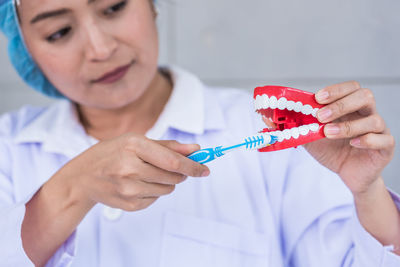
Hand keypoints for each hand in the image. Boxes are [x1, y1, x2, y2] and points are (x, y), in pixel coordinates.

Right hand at [64, 133, 208, 210]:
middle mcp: (130, 168)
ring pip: (167, 189)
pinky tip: (137, 183)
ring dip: (167, 182)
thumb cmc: (111, 153)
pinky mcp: (128, 204)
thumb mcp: (136, 141)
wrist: (82, 177)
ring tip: (148, 173)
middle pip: (174, 177)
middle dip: (181, 173)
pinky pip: (155, 199)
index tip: (206, 169)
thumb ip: (168, 146)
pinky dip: (154, 191)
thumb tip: (195, 149)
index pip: (173, 162)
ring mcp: (128, 189)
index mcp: (133, 146)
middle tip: (175, 168)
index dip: (193, 166)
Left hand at [303, 81, 394, 194]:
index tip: (318, 98)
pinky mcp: (385, 148)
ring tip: (328, 133)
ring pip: (374, 120)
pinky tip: (352, 144)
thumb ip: (300, 126)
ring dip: (348, 126)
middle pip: (365, 97)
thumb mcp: (311, 137)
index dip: (335, 90)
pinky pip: (383, 139)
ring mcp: (379, 130)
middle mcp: (367, 114)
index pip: (351, 88)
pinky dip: (367, 140)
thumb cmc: (332, 151)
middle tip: (321, 116)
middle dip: (341, 105)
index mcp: (351, 107)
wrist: (348, 174)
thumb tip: (278, 118)